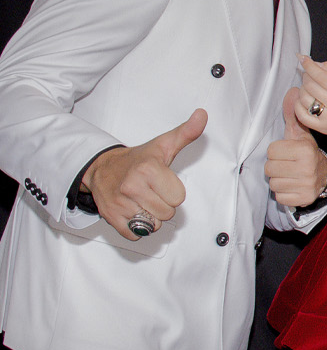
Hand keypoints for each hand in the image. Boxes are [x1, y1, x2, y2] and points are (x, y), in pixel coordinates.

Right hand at [82, 109, 207, 238]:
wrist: (102, 168)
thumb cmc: (137, 159)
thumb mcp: (163, 145)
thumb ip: (186, 133)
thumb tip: (202, 115)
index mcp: (148, 169)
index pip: (178, 197)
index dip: (174, 191)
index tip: (163, 182)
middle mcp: (132, 186)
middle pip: (167, 212)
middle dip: (163, 204)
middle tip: (153, 191)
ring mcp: (120, 204)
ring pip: (154, 225)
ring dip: (152, 216)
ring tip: (143, 200)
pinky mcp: (111, 218)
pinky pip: (136, 234)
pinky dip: (138, 227)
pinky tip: (134, 211)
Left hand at [265, 88, 326, 206]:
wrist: (325, 176)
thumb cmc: (307, 154)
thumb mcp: (301, 135)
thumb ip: (292, 115)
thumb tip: (292, 91)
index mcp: (305, 150)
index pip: (271, 151)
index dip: (278, 152)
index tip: (288, 153)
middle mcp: (306, 168)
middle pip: (269, 168)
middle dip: (276, 166)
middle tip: (288, 164)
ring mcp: (305, 185)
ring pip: (273, 183)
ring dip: (279, 180)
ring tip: (291, 175)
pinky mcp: (303, 199)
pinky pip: (280, 197)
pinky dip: (284, 193)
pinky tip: (293, 186)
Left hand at [295, 57, 326, 137]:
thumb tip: (315, 65)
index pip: (322, 77)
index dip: (310, 66)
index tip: (303, 59)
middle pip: (311, 87)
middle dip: (307, 76)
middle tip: (310, 74)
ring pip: (304, 99)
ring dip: (303, 89)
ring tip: (309, 86)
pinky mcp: (321, 128)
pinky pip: (301, 115)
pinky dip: (298, 104)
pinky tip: (304, 98)